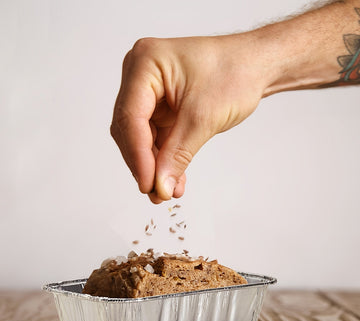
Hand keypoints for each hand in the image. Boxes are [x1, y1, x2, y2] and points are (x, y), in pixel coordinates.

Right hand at [110, 34, 267, 202]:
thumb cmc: (234, 73)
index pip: (131, 117)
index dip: (138, 155)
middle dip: (144, 163)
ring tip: (166, 191)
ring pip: (140, 138)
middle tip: (156, 193)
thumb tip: (160, 187)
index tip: (148, 184)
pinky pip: (154, 138)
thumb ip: (178, 154)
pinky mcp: (158, 107)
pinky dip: (163, 159)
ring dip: (153, 166)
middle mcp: (139, 76)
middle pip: (130, 129)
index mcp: (145, 63)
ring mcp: (147, 92)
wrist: (254, 65)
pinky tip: (172, 179)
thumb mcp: (204, 117)